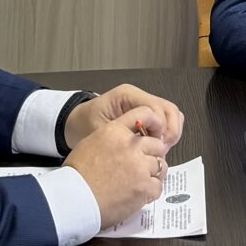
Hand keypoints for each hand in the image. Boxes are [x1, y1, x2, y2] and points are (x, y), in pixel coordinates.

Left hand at [64, 83, 183, 151]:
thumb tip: (150, 145)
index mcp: (127, 95)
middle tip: (163, 149)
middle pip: (168, 109)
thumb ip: (125, 137)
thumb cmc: (83, 125)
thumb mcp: (100, 131)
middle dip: (170, 130)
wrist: (74, 123)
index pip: (156, 107)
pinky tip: (157, 147)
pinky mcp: (145, 115)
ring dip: (170, 132)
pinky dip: (165, 134)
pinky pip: (164, 121)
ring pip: (170, 114)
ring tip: (160, 149)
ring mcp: (143, 104)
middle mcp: (138, 97)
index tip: (157, 146)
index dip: (161, 128)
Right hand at [65, 108, 173, 227]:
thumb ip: (112, 138)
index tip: (153, 133)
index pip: (144, 113)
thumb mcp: (90, 143)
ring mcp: (140, 166)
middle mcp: (131, 145)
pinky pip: (158, 186)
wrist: (75, 198)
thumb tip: (126, 140)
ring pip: (161, 166)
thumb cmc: (77, 174)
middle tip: (143, 165)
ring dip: (152, 173)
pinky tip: (139, 194)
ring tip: (140, 181)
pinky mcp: (144, 187)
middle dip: (153, 154)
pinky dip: (151, 191)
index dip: (153, 123)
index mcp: (116, 131)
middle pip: (157, 144)